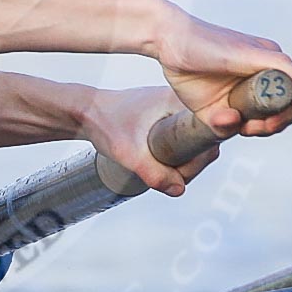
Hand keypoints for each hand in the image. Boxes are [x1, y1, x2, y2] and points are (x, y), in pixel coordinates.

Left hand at [77, 85, 222, 196]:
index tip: (179, 171)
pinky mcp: (166, 117)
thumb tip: (179, 189)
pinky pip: (181, 140)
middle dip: (187, 164)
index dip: (197, 159)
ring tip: (156, 166)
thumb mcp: (127, 152)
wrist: (84, 112)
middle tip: (166, 174)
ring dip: (179, 160)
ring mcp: (174, 109)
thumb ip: (153, 173)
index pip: (207, 135)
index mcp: (178, 102)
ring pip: (191, 143)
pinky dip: (172, 153)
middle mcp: (181, 102)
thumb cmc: (103, 123)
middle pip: (202, 142)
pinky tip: (156, 159)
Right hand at [151, 0, 291, 138]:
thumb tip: (236, 124)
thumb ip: (223, 125)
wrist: (168, 39)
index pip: (283, 107)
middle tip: (253, 127)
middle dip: (280, 122)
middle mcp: (267, 66)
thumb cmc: (186, 68)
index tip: (249, 129)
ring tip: (255, 122)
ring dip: (284, 114)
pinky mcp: (263, 54)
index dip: (273, 124)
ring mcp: (268, 59)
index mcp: (257, 78)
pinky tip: (270, 105)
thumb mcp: (207, 109)